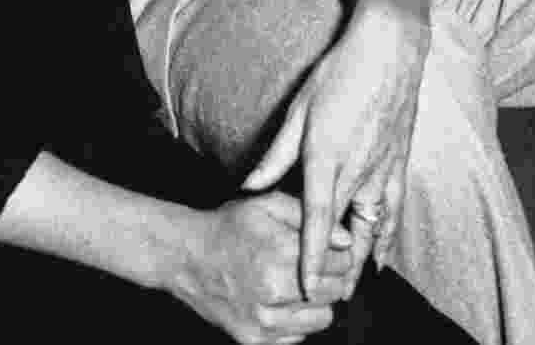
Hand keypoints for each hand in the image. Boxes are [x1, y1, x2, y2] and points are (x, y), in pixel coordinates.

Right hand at [170, 191, 352, 343]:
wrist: (188, 258)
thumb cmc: (231, 227)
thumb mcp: (266, 204)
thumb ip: (308, 216)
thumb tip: (346, 240)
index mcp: (278, 251)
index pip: (339, 263)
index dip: (340, 254)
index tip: (334, 250)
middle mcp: (272, 289)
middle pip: (334, 292)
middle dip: (332, 278)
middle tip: (319, 267)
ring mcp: (263, 320)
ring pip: (322, 319)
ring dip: (318, 302)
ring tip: (300, 285)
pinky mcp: (255, 340)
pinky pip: (298, 337)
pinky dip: (297, 321)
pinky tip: (283, 302)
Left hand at [242, 2, 429, 298]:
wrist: (389, 49)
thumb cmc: (339, 72)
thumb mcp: (299, 108)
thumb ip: (277, 154)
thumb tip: (250, 183)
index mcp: (327, 158)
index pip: (316, 222)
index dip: (310, 259)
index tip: (304, 288)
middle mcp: (357, 171)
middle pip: (344, 234)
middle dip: (333, 270)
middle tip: (321, 299)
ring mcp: (382, 169)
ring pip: (371, 229)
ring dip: (359, 261)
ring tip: (348, 288)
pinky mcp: (399, 163)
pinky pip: (394, 211)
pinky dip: (387, 238)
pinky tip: (381, 257)